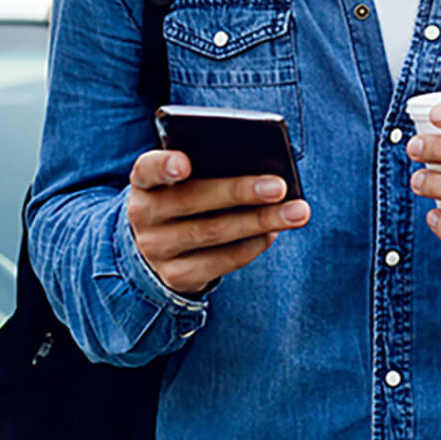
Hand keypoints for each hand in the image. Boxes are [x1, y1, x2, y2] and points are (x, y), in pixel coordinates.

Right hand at [127, 150, 309, 295]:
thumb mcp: (183, 179)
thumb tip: (262, 167)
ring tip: (296, 211)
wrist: (156, 246)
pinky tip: (274, 232)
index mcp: (144, 182)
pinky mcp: (177, 276)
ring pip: (213, 233)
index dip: (164, 165)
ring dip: (260, 221)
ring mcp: (157, 250)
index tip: (185, 163)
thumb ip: (208, 166)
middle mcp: (144, 216)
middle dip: (240, 192)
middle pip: (193, 201)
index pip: (147, 169)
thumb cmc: (183, 195)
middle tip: (280, 186)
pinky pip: (221, 261)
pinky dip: (252, 245)